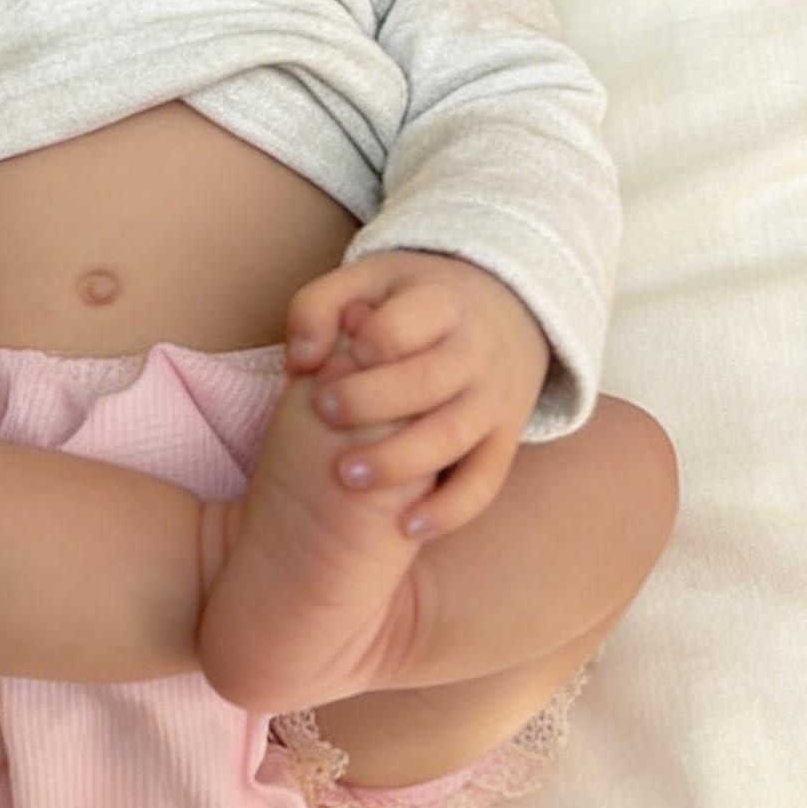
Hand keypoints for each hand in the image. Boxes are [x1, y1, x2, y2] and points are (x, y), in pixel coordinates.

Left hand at [284, 251, 550, 538]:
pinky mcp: (504, 441)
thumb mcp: (367, 281)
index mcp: (442, 303)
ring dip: (399, 460)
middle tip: (323, 411)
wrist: (505, 310)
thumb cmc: (411, 302)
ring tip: (346, 475)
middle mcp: (476, 351)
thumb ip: (318, 307)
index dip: (365, 343)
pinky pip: (485, 483)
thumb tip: (301, 360)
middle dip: (369, 402)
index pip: (403, 325)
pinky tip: (406, 526)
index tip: (334, 357)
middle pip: (427, 381)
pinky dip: (449, 510)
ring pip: (454, 435)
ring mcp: (494, 399)